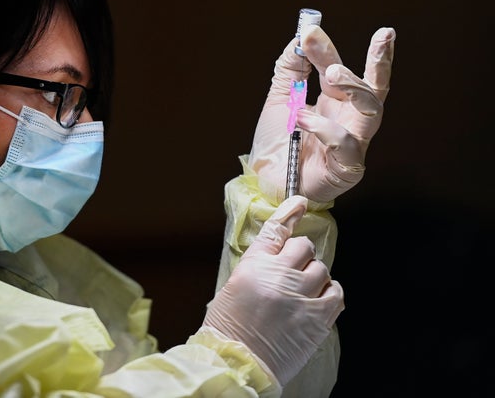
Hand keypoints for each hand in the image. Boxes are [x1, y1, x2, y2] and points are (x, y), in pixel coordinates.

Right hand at [203, 195, 343, 386]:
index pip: (276, 229)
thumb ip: (259, 264)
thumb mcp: (235, 285)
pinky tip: (318, 300)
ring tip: (302, 291)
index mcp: (254, 266)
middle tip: (292, 271)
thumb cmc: (230, 327)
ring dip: (314, 276)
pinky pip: (335, 293)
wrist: (237, 362)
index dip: (290, 212)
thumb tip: (281, 250)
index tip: (300, 202)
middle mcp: (278, 276)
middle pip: (303, 247)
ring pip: (321, 269)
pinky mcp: (317, 319)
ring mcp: (300, 297)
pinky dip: (329, 293)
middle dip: (300, 255)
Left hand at [248, 25, 395, 203]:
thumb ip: (290, 70)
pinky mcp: (348, 166)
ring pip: (372, 110)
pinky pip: (347, 143)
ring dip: (355, 87)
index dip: (328, 48)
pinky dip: (325, 127)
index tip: (311, 28)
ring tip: (331, 73)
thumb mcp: (280, 100)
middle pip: (374, 87)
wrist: (265, 183)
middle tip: (381, 35)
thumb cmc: (278, 144)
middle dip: (380, 60)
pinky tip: (303, 120)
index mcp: (333, 101)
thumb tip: (300, 38)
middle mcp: (348, 119)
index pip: (340, 70)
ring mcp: (353, 142)